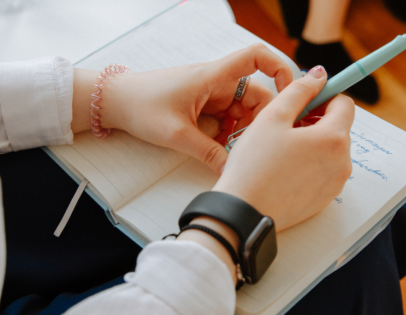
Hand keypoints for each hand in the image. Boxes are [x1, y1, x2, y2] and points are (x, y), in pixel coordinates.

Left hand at [72, 44, 292, 173]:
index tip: (291, 93)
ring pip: (241, 111)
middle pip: (255, 95)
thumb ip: (208, 153)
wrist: (115, 102)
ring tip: (230, 151)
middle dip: (257, 121)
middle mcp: (216, 82)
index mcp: (213, 76)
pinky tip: (218, 149)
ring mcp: (210, 94)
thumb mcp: (177, 134)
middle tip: (250, 146)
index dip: (280, 68)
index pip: (256, 57)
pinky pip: (226, 119)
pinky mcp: (202, 106)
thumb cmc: (141, 106)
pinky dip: (227, 134)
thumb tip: (231, 171)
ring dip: (240, 131)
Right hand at [213, 66, 354, 231]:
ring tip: (279, 149)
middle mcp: (342, 162)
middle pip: (337, 128)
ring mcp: (334, 184)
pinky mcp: (323, 200)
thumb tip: (318, 75)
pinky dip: (308, 164)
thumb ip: (298, 90)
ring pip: (328, 151)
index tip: (302, 101)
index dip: (322, 96)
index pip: (344, 104)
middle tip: (283, 126)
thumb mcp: (272, 117)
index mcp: (333, 138)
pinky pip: (322, 172)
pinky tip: (282, 169)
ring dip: (310, 143)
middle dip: (314, 121)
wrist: (243, 212)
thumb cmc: (254, 165)